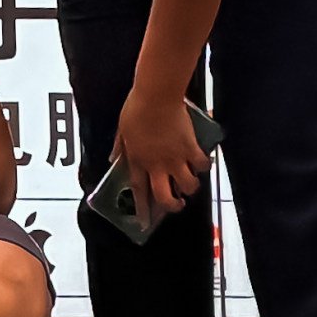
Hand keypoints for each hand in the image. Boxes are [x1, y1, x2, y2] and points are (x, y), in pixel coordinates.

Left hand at [116, 90, 209, 217]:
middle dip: (173, 206)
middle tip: (177, 203)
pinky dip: (204, 166)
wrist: (157, 95)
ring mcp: (175, 158)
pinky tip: (203, 162)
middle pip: (165, 197)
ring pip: (188, 186)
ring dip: (191, 187)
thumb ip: (119, 147)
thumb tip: (112, 159)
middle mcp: (157, 165)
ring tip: (191, 182)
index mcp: (138, 160)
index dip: (142, 208)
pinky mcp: (191, 148)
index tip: (145, 221)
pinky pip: (202, 165)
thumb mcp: (122, 129)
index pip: (139, 190)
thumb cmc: (136, 108)